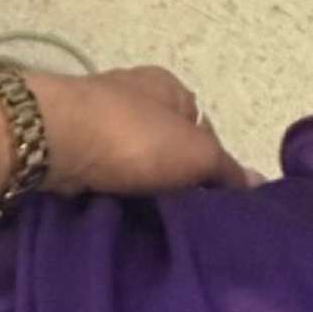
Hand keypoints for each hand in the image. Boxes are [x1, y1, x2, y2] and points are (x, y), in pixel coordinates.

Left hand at [27, 65, 256, 198]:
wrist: (54, 137)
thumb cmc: (133, 135)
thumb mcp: (197, 152)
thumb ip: (227, 169)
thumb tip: (259, 183)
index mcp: (168, 86)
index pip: (202, 127)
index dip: (212, 164)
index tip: (214, 201)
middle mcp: (132, 95)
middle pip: (167, 146)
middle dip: (176, 179)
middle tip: (188, 219)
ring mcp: (98, 118)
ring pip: (134, 163)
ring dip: (142, 189)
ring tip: (157, 225)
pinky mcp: (71, 143)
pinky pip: (104, 174)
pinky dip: (113, 192)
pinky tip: (121, 215)